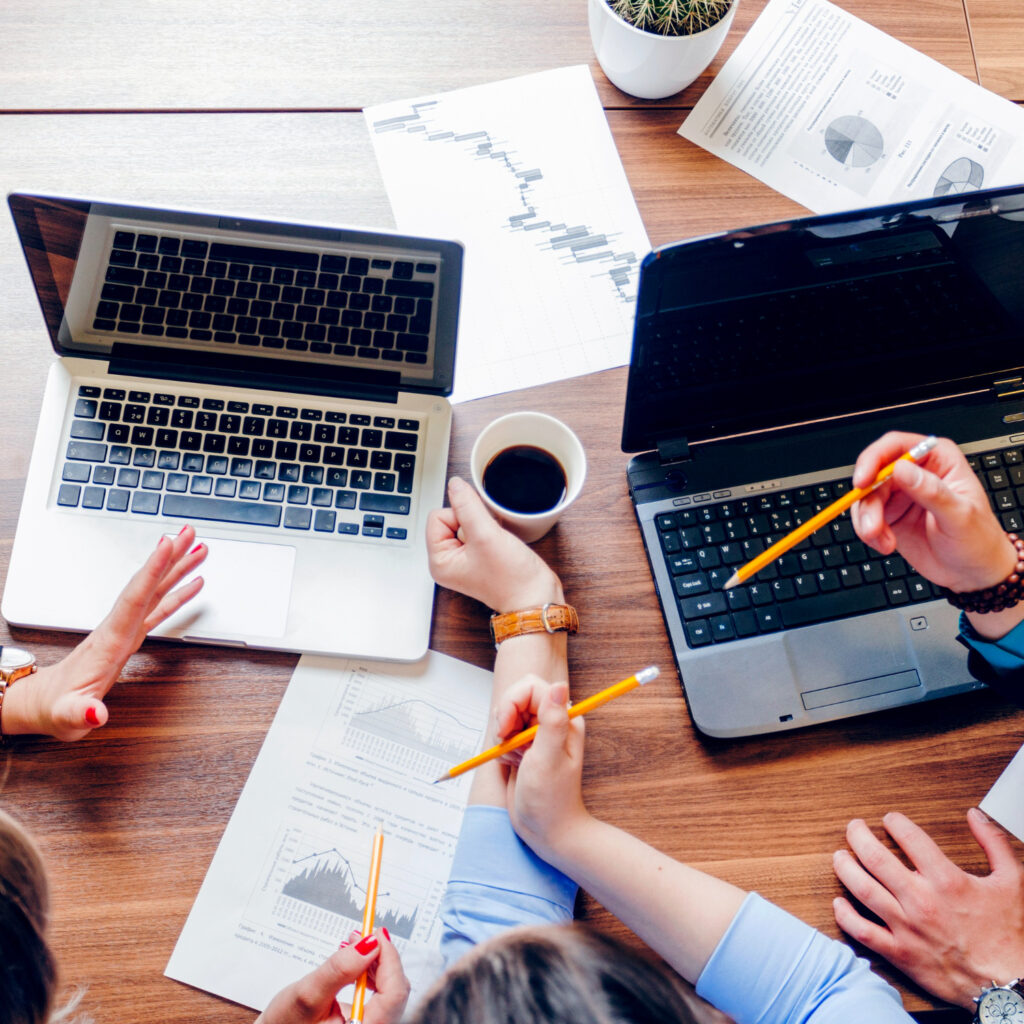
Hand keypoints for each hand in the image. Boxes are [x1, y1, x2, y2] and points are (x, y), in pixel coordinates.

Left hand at [2, 526, 206, 739]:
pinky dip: (176, 594)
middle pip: (148, 585)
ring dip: (176, 569)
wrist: (42, 704)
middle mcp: (118, 628)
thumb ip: (82, 714)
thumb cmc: (57, 709)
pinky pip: (158, 609)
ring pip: (155, 592)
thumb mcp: (68, 717)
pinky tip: (192, 585)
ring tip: (198, 549)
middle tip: (189, 533)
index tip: (167, 545)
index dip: (152, 571)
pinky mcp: (129, 638)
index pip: (134, 598)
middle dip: (169, 557)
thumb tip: (97, 714)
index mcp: (109, 641)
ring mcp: (124, 631)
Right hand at [255, 931, 408, 1023]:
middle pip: (395, 991)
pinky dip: (369, 975)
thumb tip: (369, 944)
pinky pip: (379, 996)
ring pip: (389, 991)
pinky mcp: (366, 1021)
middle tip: (365, 934)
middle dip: (381, 958)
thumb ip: (339, 970)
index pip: (394, 993)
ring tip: (356, 945)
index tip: (377, 934)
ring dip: (375, 964)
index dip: (389, 959)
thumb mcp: (307, 994)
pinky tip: (357, 964)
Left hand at [426, 476, 562, 611]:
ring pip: (467, 521)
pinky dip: (491, 530)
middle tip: (488, 541)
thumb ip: (467, 506)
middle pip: (451, 517)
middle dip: (474, 521)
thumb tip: (455, 484)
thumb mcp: (486, 536)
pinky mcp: (479, 555)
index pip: (437, 516)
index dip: (460, 516)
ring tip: (495, 544)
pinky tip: (500, 543)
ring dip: (484, 525)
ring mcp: (464, 558)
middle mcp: (448, 561)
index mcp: (439, 561)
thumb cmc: (512, 579)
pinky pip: (479, 528)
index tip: (478, 532)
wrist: (536, 597)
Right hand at [504, 678, 589, 861]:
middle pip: (516, 697)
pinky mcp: (524, 747)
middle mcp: (551, 721)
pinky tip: (513, 765)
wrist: (547, 830)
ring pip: (507, 715)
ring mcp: (537, 734)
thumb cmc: (551, 799)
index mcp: (564, 718)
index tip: (505, 729)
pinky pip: (504, 734)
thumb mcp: (548, 758)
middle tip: (507, 744)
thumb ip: (552, 721)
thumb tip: (559, 685)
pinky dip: (502, 749)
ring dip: (503, 736)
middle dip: (505, 719)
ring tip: (515, 759)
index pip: (531, 687)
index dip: (512, 702)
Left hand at [832, 809, 1023, 1008]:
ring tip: (840, 856)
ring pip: (863, 890)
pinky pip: (863, 932)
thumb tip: (975, 815)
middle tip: (854, 828)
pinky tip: (839, 903)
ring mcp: (908, 928)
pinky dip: (845, 916)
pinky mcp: (901, 954)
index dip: (894, 822)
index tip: (889, 820)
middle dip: (858, 835)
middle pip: (875, 858)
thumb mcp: (1012, 883)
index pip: (909, 837)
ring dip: (845, 868)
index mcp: (947, 881)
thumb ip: (994, 843)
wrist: (1010, 987)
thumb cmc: (1009, 936)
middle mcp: (922, 901)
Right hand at [850, 432, 1013, 591]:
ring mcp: (899, 495)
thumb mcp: (959, 516)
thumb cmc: (977, 539)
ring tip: (883, 541)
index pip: (897, 446)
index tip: (863, 481)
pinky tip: (886, 544)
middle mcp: (914, 473)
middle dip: (869, 503)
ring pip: (865, 498)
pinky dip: (869, 533)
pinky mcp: (888, 515)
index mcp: (937, 460)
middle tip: (872, 527)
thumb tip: (902, 470)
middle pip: (874, 475)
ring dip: (867, 521)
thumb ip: (931, 491)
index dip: (874, 459)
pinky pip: (864, 517)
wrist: (971, 572)